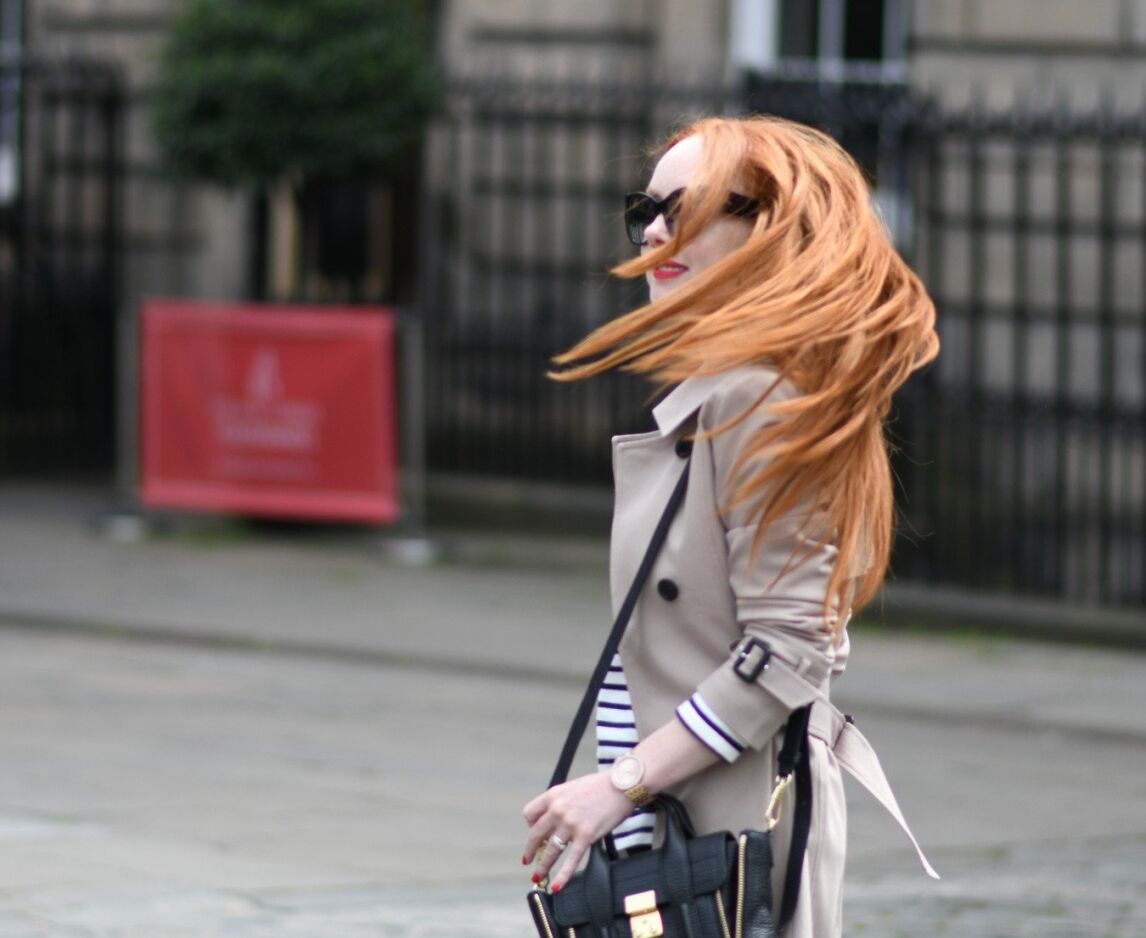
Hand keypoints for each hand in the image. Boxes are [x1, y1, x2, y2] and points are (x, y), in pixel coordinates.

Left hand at [522, 772, 631, 891]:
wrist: (621, 786)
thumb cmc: (599, 786)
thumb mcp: (572, 788)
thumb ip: (560, 802)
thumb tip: (553, 820)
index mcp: (553, 795)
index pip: (529, 814)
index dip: (530, 826)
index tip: (534, 832)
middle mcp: (558, 809)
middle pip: (535, 835)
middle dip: (530, 851)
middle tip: (528, 860)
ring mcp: (571, 824)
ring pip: (550, 851)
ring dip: (542, 867)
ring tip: (538, 877)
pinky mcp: (586, 836)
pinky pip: (571, 861)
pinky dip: (562, 876)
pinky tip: (556, 885)